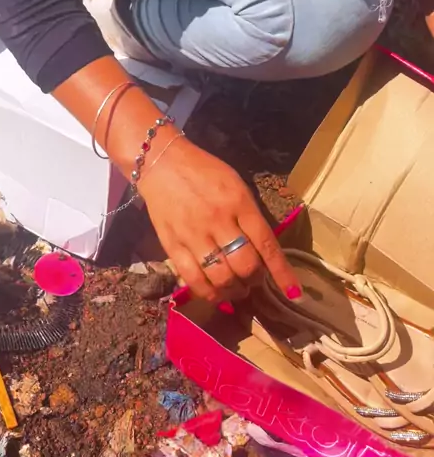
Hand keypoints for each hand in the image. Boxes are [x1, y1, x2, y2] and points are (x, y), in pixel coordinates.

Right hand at [139, 136, 301, 302]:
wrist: (162, 163)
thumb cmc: (204, 171)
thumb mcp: (236, 185)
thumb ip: (250, 215)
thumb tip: (262, 249)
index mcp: (239, 202)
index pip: (266, 244)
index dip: (281, 272)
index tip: (293, 292)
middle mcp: (218, 220)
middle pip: (244, 265)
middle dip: (255, 280)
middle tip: (254, 280)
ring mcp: (194, 235)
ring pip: (220, 277)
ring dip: (234, 291)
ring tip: (236, 290)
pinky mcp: (172, 245)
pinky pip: (192, 279)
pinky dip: (208, 293)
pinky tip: (214, 293)